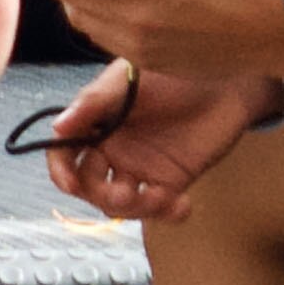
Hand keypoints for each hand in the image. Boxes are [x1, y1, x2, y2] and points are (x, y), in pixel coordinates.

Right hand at [44, 61, 277, 221]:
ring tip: (163, 197)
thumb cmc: (172, 70)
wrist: (225, 79)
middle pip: (89, 186)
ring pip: (120, 204)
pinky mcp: (170, 181)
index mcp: (95, 124)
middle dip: (102, 195)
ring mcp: (140, 168)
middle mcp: (112, 150)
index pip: (64, 154)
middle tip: (124, 192)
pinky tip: (184, 205)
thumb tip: (58, 128)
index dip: (61, 172)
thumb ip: (95, 102)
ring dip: (135, 209)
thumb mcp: (128, 79)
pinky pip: (157, 209)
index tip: (70, 185)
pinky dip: (167, 214)